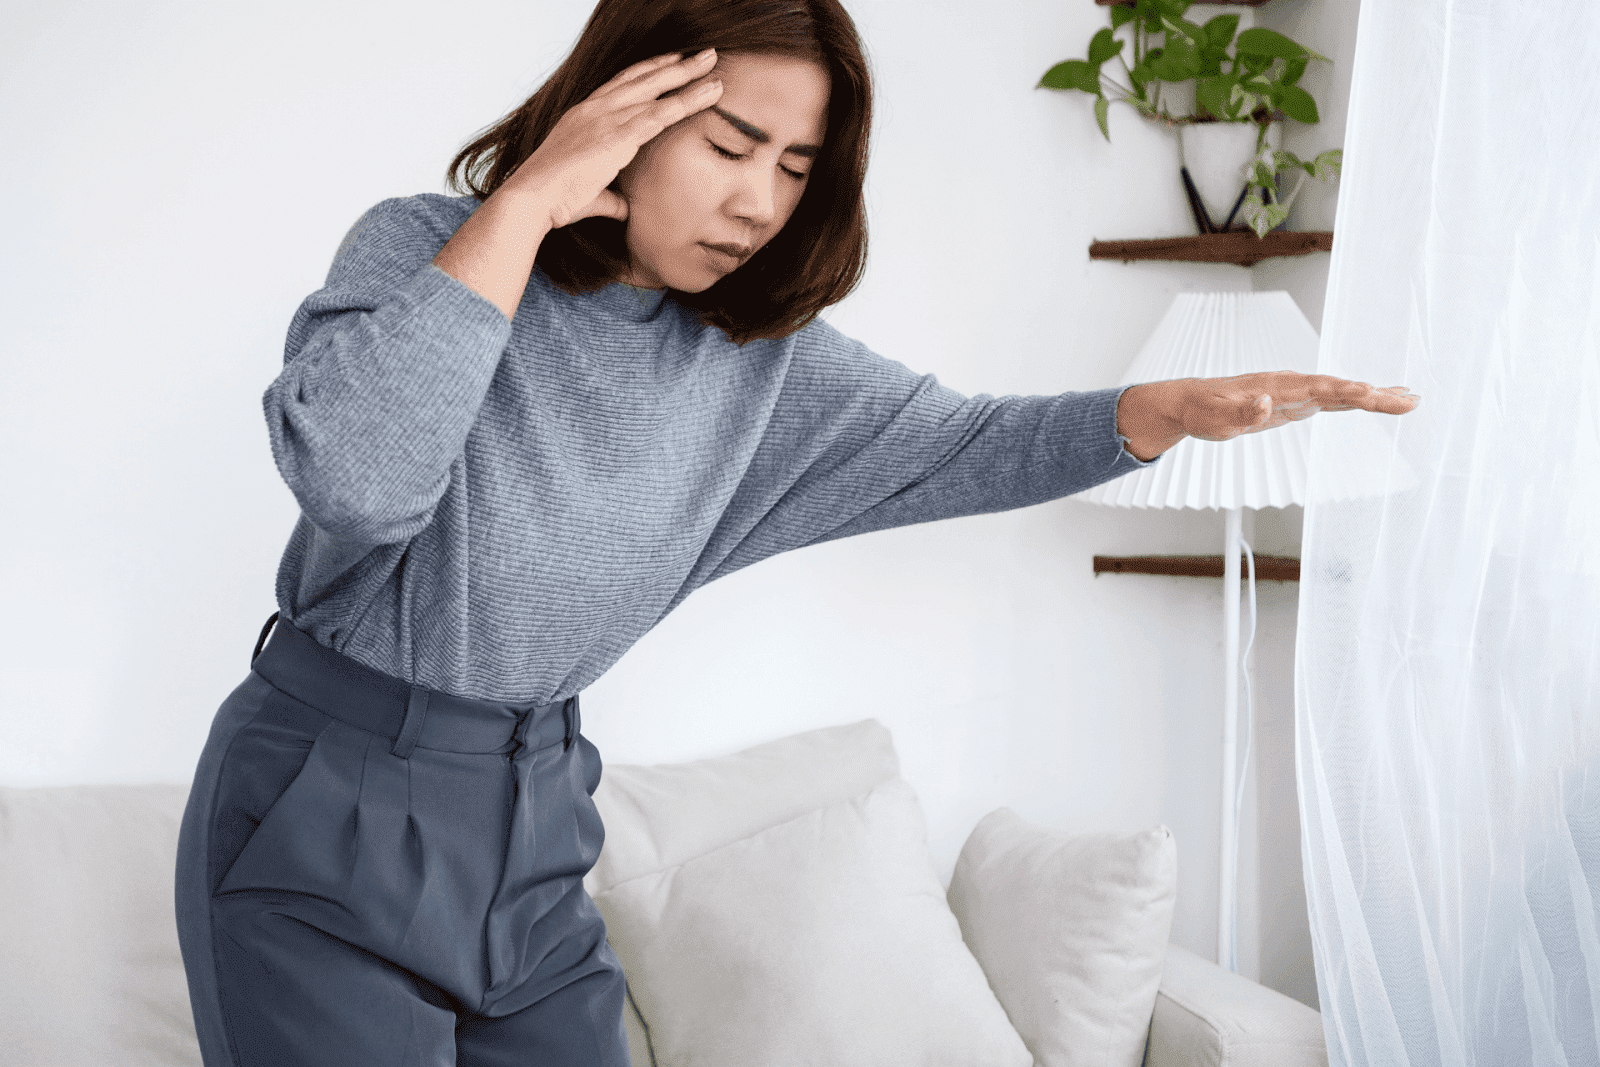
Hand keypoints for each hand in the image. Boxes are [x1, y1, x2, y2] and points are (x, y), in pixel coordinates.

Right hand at [502, 48, 725, 229]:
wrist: (532, 197)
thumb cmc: (553, 199)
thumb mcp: (587, 192)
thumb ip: (610, 197)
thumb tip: (624, 208)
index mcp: (583, 115)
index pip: (621, 84)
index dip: (649, 71)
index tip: (671, 62)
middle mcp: (595, 109)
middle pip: (642, 78)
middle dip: (674, 65)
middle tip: (702, 55)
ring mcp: (606, 118)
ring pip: (656, 90)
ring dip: (688, 76)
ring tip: (713, 63)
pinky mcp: (618, 134)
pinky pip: (661, 113)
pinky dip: (688, 101)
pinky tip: (709, 93)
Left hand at [1116, 373, 1420, 460]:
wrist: (1191, 402)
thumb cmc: (1202, 412)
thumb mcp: (1216, 419)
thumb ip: (1241, 412)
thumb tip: (1265, 403)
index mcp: (1276, 386)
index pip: (1318, 388)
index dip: (1344, 391)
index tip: (1372, 393)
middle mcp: (1292, 385)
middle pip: (1339, 389)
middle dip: (1375, 395)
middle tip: (1411, 402)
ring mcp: (1296, 393)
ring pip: (1341, 393)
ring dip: (1375, 396)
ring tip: (1410, 400)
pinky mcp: (1296, 403)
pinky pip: (1333, 400)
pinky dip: (1357, 400)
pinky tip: (1376, 400)